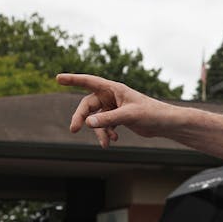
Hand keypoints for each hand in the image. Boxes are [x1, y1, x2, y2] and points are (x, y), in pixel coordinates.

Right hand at [59, 75, 177, 147]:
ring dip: (99, 131)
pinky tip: (114, 140)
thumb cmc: (151, 113)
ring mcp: (114, 107)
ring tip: (106, 143)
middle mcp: (112, 96)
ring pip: (96, 118)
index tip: (58, 77)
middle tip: (74, 130)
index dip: (73, 79)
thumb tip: (88, 122)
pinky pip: (105, 125)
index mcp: (114, 88)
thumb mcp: (128, 116)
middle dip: (82, 118)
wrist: (165, 123)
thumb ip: (108, 119)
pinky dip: (106, 133)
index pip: (89, 81)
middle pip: (88, 105)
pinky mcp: (118, 117)